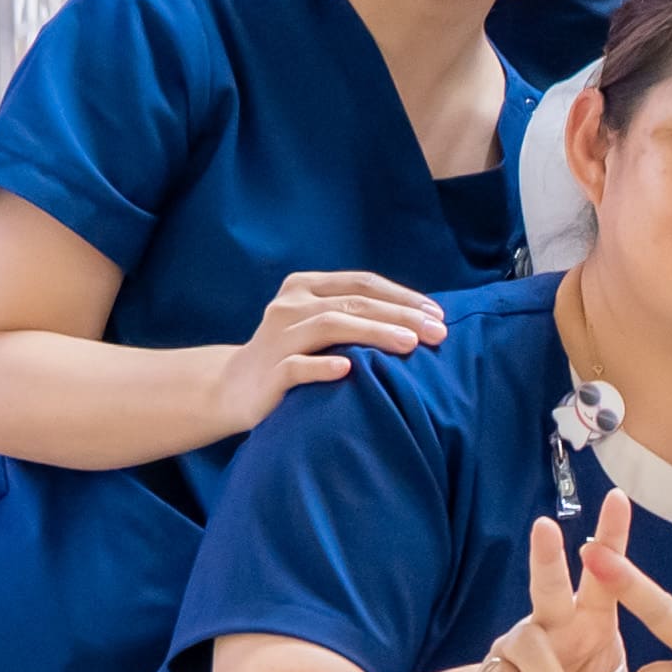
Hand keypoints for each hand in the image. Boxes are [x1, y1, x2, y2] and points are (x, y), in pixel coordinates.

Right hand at [212, 268, 448, 438]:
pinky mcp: (268, 372)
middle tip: (437, 332)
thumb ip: (356, 315)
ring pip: (329, 326)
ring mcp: (276, 338)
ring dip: (373, 333)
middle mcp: (289, 305)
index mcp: (305, 286)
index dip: (403, 296)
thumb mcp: (320, 326)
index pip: (362, 283)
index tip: (438, 315)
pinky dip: (321, 366)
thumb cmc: (294, 356)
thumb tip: (422, 320)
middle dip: (400, 315)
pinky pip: (296, 366)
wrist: (234, 389)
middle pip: (353, 302)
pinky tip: (347, 369)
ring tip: (409, 344)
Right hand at [467, 498, 642, 671]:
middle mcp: (554, 620)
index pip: (605, 575)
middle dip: (545, 556)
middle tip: (544, 526)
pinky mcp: (493, 668)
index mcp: (593, 618)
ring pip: (530, 649)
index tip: (617, 498)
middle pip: (547, 585)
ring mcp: (519, 641)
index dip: (611, 536)